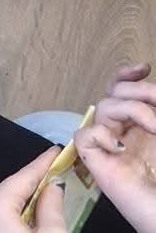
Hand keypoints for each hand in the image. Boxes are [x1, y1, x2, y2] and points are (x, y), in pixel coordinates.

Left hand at [0, 150, 72, 232]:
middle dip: (32, 185)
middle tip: (56, 175)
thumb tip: (49, 187)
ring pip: (0, 207)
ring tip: (46, 201)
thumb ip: (51, 205)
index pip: (22, 178)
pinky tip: (27, 224)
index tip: (56, 150)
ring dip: (20, 204)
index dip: (42, 164)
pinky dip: (10, 219)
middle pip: (9, 191)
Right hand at [75, 64, 155, 232]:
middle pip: (112, 94)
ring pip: (101, 108)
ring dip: (131, 110)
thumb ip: (155, 111)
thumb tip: (149, 87)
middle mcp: (124, 134)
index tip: (143, 68)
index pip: (121, 91)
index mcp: (141, 127)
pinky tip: (122, 148)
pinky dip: (102, 135)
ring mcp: (109, 148)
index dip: (126, 75)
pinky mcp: (97, 164)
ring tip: (153, 130)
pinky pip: (84, 136)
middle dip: (137, 92)